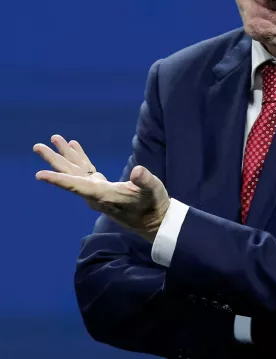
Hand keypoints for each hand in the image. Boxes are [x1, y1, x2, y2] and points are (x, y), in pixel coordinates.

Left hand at [33, 135, 169, 241]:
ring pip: (76, 171)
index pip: (76, 187)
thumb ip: (145, 181)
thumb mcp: (153, 192)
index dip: (58, 180)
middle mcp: (95, 194)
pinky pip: (86, 170)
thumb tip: (138, 171)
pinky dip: (79, 157)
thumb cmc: (154, 206)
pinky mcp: (102, 186)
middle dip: (54, 160)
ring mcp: (97, 190)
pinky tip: (73, 145)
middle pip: (70, 176)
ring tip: (55, 139)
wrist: (154, 220)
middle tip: (38, 146)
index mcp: (103, 195)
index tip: (40, 175)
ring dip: (65, 155)